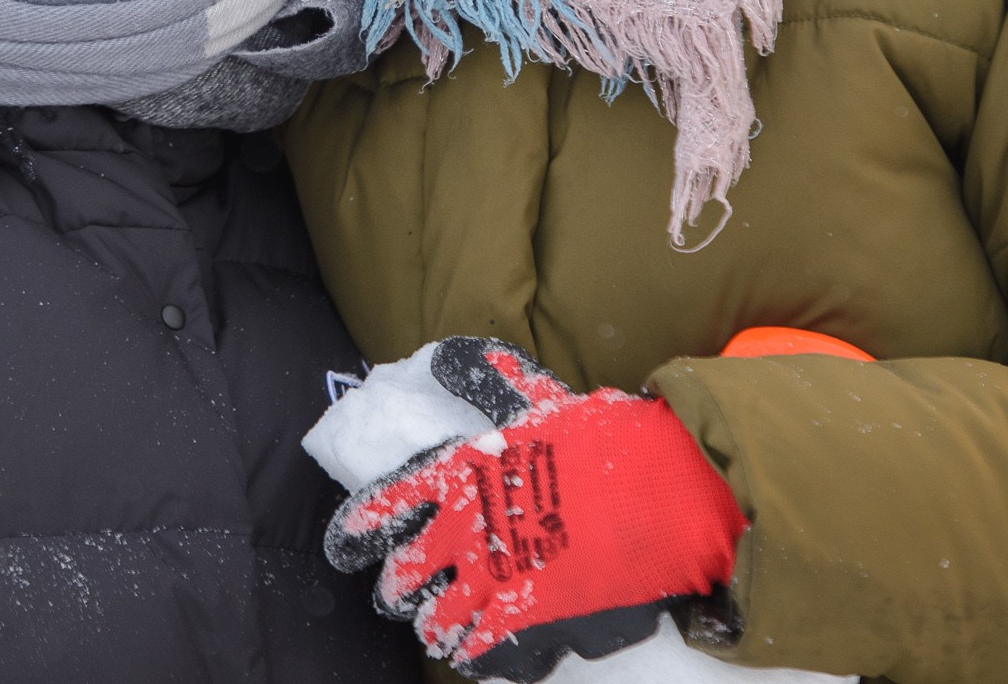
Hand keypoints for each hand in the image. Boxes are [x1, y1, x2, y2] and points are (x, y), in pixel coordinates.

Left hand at [326, 338, 747, 681]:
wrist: (659, 490)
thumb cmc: (602, 438)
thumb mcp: (538, 400)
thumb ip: (491, 382)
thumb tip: (452, 355)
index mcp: (457, 474)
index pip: (384, 507)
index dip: (359, 531)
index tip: (347, 548)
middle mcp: (462, 530)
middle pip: (401, 577)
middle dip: (398, 589)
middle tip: (405, 593)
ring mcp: (491, 578)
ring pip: (435, 622)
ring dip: (435, 626)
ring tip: (442, 629)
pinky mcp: (526, 619)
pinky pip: (479, 651)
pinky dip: (473, 655)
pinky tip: (477, 653)